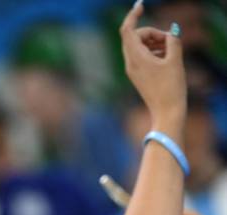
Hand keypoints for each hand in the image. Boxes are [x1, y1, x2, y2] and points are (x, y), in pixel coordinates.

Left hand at [120, 3, 185, 124]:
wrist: (167, 114)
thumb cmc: (171, 89)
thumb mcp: (176, 61)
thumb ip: (173, 41)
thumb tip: (171, 31)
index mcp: (136, 58)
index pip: (128, 30)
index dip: (133, 15)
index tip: (141, 5)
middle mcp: (130, 64)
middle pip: (135, 37)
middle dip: (151, 32)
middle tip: (168, 40)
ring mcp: (133, 71)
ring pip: (138, 47)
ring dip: (153, 42)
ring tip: (170, 50)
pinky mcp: (137, 77)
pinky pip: (141, 57)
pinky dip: (152, 52)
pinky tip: (166, 59)